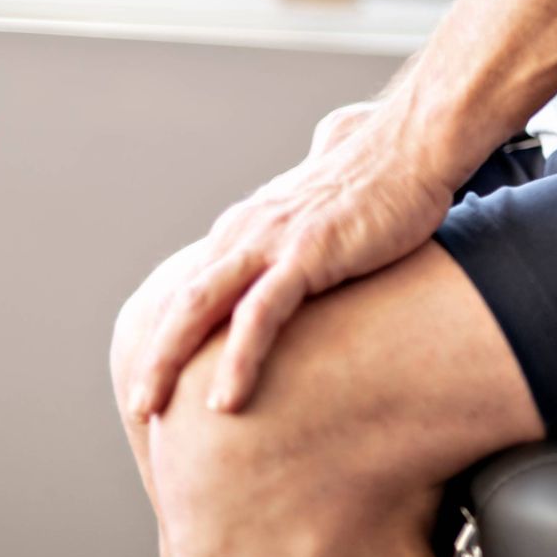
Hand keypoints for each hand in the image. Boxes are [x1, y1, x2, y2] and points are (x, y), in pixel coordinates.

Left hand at [122, 98, 456, 418]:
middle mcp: (247, 230)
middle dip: (154, 356)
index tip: (163, 379)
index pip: (195, 287)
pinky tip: (226, 402)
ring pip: (200, 307)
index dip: (173, 335)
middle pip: (182, 301)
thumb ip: (305, 225)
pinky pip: (259, 314)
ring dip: (167, 361)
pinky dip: (237, 359)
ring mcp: (273, 241)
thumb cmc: (386, 177)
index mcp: (249, 225)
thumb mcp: (328, 208)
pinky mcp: (307, 253)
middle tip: (139, 408)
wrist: (417, 145)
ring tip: (152, 411)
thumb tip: (306, 239)